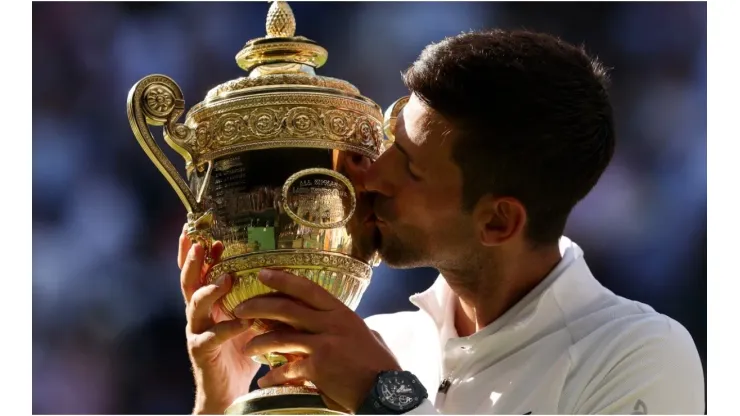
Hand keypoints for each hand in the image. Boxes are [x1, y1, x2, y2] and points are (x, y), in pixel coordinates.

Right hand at [177, 227, 261, 413]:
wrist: (229, 390)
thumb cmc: (240, 350)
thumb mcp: (247, 317)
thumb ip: (252, 297)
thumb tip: (274, 271)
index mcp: (207, 303)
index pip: (198, 272)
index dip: (196, 253)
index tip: (204, 232)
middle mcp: (197, 314)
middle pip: (189, 282)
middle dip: (193, 262)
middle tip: (201, 245)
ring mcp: (196, 332)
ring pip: (195, 305)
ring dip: (210, 290)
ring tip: (226, 278)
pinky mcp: (202, 352)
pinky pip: (212, 336)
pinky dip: (228, 327)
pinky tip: (242, 322)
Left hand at [233, 269, 401, 412]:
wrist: (385, 391)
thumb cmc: (377, 363)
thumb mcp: (362, 332)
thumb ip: (340, 323)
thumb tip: (326, 318)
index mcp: (341, 312)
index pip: (307, 288)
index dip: (283, 279)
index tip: (262, 273)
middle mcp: (331, 324)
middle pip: (286, 308)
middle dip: (258, 306)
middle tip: (240, 309)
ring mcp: (324, 345)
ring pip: (281, 338)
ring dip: (259, 342)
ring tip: (247, 347)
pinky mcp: (318, 368)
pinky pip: (287, 369)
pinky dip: (273, 377)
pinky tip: (264, 382)